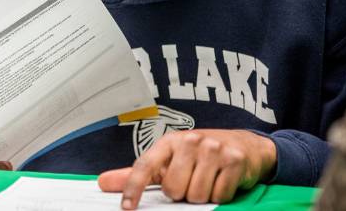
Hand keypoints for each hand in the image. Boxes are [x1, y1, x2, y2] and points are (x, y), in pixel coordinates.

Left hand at [98, 129, 275, 209]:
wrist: (242, 145)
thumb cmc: (198, 155)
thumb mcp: (167, 160)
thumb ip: (137, 174)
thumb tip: (102, 182)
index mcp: (168, 142)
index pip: (144, 166)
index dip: (133, 188)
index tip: (127, 207)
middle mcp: (189, 141)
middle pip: (173, 188)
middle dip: (180, 193)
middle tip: (188, 182)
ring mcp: (213, 149)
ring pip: (196, 195)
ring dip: (200, 196)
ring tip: (205, 181)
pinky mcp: (234, 160)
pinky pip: (219, 195)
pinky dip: (219, 196)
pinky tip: (220, 182)